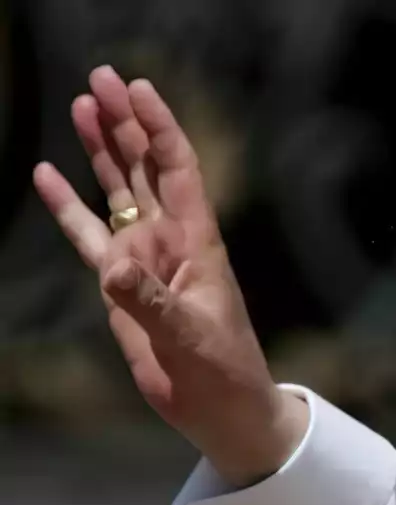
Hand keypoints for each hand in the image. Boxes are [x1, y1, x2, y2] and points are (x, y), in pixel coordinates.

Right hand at [33, 65, 306, 481]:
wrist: (221, 411)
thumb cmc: (223, 373)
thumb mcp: (191, 338)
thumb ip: (150, 302)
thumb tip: (111, 269)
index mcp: (198, 245)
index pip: (178, 172)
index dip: (160, 128)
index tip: (139, 89)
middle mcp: (171, 243)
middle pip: (144, 169)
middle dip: (125, 124)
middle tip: (101, 79)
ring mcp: (144, 261)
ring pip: (118, 193)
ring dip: (101, 151)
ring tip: (81, 105)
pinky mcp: (121, 286)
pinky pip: (90, 237)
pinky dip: (69, 208)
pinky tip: (48, 175)